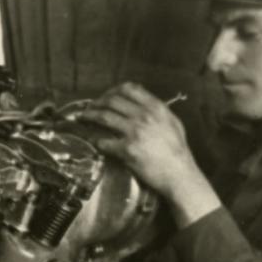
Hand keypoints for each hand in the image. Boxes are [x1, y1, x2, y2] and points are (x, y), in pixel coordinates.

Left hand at [74, 83, 220, 226]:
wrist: (179, 173)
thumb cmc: (177, 150)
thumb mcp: (172, 122)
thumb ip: (156, 109)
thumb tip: (139, 100)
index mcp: (156, 107)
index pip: (129, 89)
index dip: (113, 90)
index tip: (105, 96)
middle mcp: (144, 116)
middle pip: (112, 101)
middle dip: (97, 102)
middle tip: (89, 108)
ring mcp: (134, 132)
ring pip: (104, 117)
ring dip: (89, 116)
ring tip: (82, 118)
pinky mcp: (126, 149)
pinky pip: (104, 141)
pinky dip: (95, 140)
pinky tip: (92, 140)